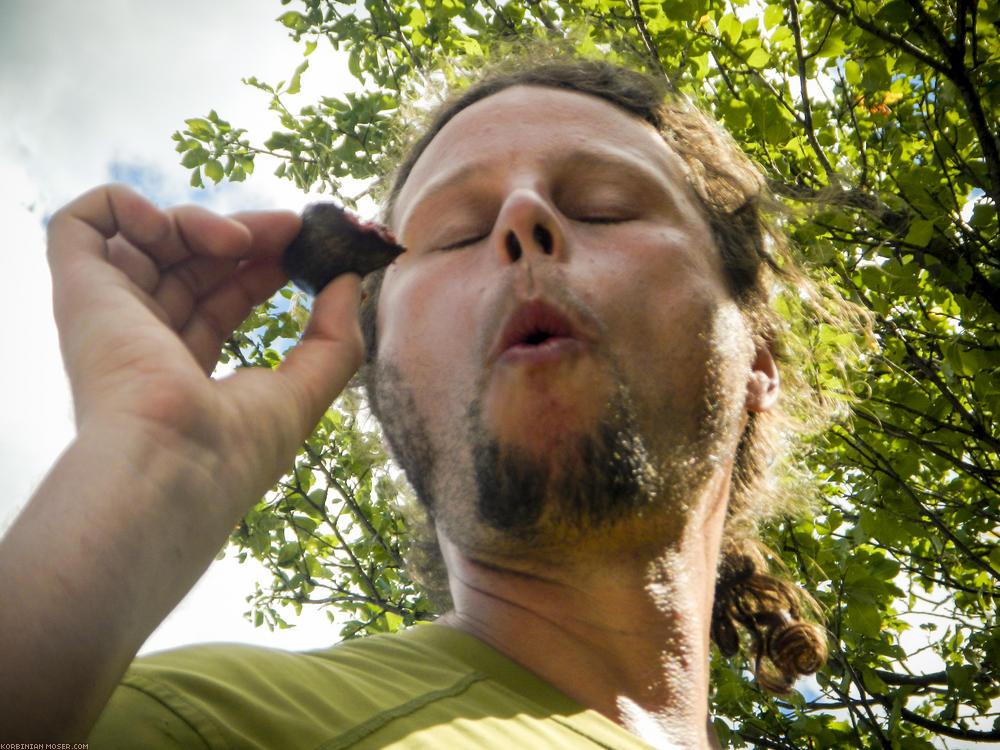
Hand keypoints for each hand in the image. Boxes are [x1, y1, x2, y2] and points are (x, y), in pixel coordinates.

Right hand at [46, 182, 363, 506]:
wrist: (171, 465)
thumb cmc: (234, 448)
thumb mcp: (305, 392)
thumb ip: (336, 339)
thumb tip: (349, 283)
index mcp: (182, 369)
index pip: (220, 300)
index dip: (260, 267)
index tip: (303, 247)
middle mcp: (140, 339)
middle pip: (189, 264)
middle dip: (246, 235)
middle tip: (292, 226)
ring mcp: (109, 314)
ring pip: (147, 240)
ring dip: (200, 220)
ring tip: (238, 238)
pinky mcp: (79, 290)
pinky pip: (81, 224)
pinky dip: (124, 204)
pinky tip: (166, 225)